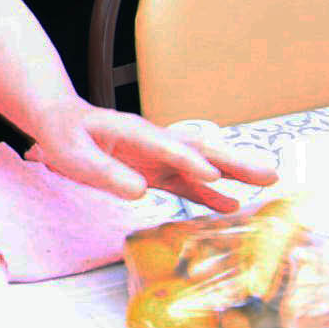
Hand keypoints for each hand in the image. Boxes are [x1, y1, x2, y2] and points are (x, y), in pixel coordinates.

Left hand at [22, 101, 277, 212]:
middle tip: (269, 172)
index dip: (189, 160)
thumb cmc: (63, 134)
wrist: (59, 122)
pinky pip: (186, 183)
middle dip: (233, 162)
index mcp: (132, 131)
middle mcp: (153, 140)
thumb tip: (139, 190)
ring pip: (201, 164)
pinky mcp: (155, 170)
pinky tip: (231, 205)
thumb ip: (104, 172)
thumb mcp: (73, 155)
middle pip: (198, 150)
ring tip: (266, 185)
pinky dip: (208, 193)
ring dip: (233, 174)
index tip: (214, 175)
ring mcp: (157, 155)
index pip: (165, 146)